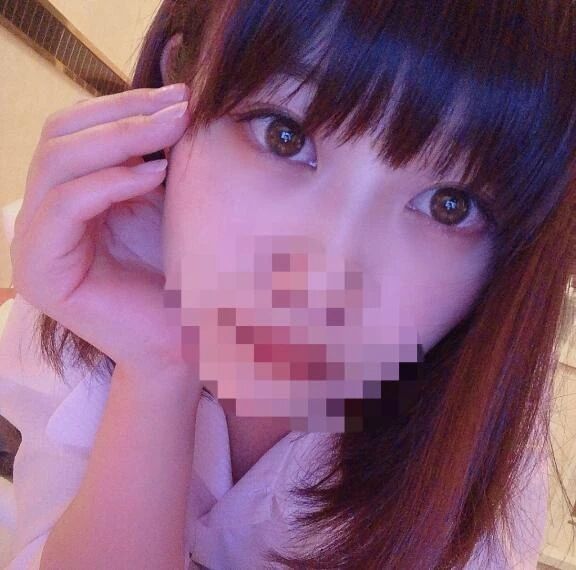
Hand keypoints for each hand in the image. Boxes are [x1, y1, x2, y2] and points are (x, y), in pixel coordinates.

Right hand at [10, 84, 196, 376]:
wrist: (184, 339)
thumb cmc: (181, 273)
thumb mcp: (164, 201)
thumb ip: (153, 154)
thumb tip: (174, 98)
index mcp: (67, 196)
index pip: (76, 129)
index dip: (125, 105)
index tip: (182, 95)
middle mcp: (42, 216)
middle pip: (60, 136)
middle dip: (124, 115)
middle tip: (181, 106)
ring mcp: (35, 244)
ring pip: (57, 162)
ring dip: (121, 139)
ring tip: (175, 130)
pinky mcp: (40, 271)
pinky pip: (65, 205)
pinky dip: (110, 182)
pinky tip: (156, 175)